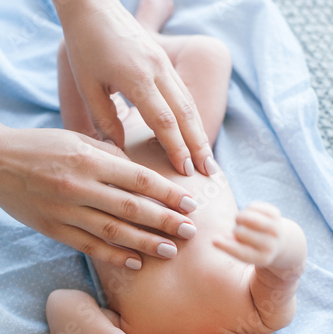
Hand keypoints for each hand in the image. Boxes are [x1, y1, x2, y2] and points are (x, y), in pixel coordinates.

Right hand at [0, 125, 196, 266]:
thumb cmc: (40, 147)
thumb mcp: (76, 140)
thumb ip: (110, 155)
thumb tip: (140, 174)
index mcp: (89, 159)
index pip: (139, 179)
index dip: (168, 193)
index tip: (190, 204)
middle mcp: (80, 186)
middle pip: (132, 208)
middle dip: (165, 221)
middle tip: (190, 231)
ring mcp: (66, 211)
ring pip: (113, 231)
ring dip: (145, 243)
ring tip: (171, 250)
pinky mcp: (54, 229)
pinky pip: (89, 246)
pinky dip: (113, 256)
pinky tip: (135, 263)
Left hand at [53, 0, 215, 175]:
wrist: (92, 5)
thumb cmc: (84, 46)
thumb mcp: (87, 85)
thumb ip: (104, 119)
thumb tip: (120, 149)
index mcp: (136, 77)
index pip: (163, 120)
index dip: (176, 147)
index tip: (185, 170)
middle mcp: (157, 70)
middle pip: (185, 114)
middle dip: (198, 145)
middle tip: (209, 171)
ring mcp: (164, 64)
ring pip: (189, 103)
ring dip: (200, 132)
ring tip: (208, 158)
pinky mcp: (164, 61)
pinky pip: (183, 93)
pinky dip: (192, 117)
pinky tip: (195, 134)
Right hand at [214, 202, 283, 266]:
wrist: (278, 241)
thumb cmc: (253, 247)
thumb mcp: (244, 251)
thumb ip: (230, 247)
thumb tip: (217, 241)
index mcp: (262, 258)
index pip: (240, 252)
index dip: (225, 246)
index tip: (214, 241)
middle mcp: (271, 245)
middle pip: (239, 232)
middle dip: (236, 231)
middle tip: (242, 233)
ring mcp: (275, 229)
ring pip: (246, 217)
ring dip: (240, 218)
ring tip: (244, 223)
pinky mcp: (276, 214)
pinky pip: (252, 206)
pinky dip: (248, 209)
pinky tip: (253, 215)